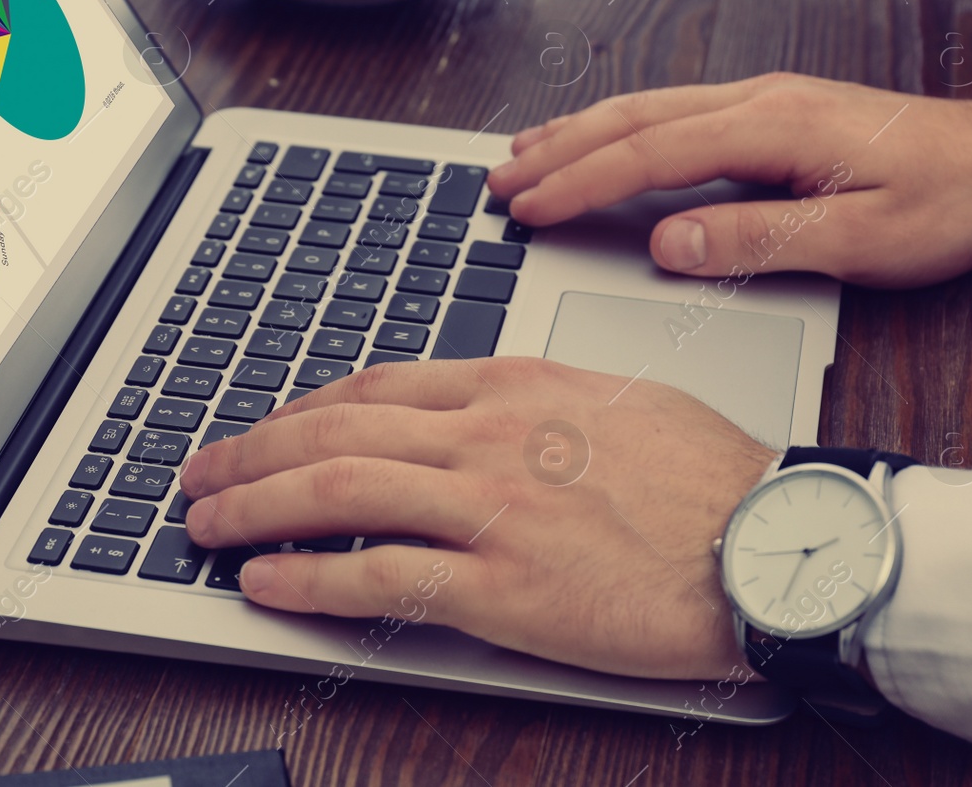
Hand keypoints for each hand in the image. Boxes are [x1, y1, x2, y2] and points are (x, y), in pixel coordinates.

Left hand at [180, 357, 775, 680]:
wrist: (771, 542)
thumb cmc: (708, 475)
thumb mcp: (610, 400)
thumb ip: (527, 401)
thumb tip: (471, 411)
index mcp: (513, 386)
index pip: (375, 386)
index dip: (302, 408)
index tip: (267, 427)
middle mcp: (488, 436)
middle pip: (336, 430)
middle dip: (251, 451)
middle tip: (200, 471)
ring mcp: (490, 508)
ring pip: (339, 491)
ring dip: (256, 507)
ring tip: (205, 524)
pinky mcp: (503, 585)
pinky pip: (379, 575)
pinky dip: (309, 577)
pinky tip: (265, 584)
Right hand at [485, 74, 971, 286]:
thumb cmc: (944, 202)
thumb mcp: (859, 242)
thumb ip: (758, 240)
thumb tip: (669, 243)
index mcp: (772, 127)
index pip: (650, 153)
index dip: (581, 182)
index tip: (528, 208)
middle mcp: (757, 100)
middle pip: (633, 119)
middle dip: (558, 151)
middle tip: (498, 182)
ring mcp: (761, 99)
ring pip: (647, 107)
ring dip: (579, 131)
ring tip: (523, 155)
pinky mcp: (769, 111)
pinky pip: (673, 112)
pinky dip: (619, 127)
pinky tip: (600, 138)